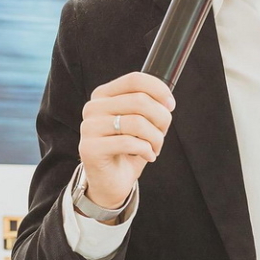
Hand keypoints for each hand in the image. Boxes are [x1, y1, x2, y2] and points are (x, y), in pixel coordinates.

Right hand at [78, 72, 175, 208]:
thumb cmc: (129, 148)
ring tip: (155, 147)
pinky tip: (148, 156)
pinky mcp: (89, 148)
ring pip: (137, 122)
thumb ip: (149, 106)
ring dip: (155, 138)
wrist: (112, 180)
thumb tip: (167, 101)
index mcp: (104, 95)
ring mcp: (88, 127)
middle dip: (161, 119)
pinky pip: (129, 142)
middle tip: (161, 134)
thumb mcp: (142, 122)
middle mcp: (93, 107)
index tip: (171, 105)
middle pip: (140, 100)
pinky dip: (146, 150)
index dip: (159, 90)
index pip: (135, 79)